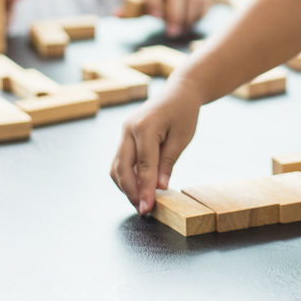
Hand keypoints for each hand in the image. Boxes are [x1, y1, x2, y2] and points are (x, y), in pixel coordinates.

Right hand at [110, 79, 203, 214]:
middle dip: (130, 192)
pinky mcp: (125, 136)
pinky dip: (126, 176)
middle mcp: (129, 129)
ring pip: (116, 166)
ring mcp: (124, 132)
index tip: (147, 209)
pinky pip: (120, 160)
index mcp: (145, 127)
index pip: (143, 166)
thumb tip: (158, 188)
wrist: (179, 91)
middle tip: (143, 210)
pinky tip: (139, 187)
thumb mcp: (182, 138)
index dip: (144, 190)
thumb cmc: (184, 112)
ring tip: (141, 201)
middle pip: (121, 168)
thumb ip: (168, 163)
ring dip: (126, 186)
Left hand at [123, 0, 227, 36]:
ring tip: (181, 31)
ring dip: (187, 17)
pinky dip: (198, 15)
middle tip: (171, 33)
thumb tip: (117, 14)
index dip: (153, 0)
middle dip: (174, 14)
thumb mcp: (146, 1)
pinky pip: (204, 1)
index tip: (154, 17)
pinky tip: (191, 25)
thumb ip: (133, 9)